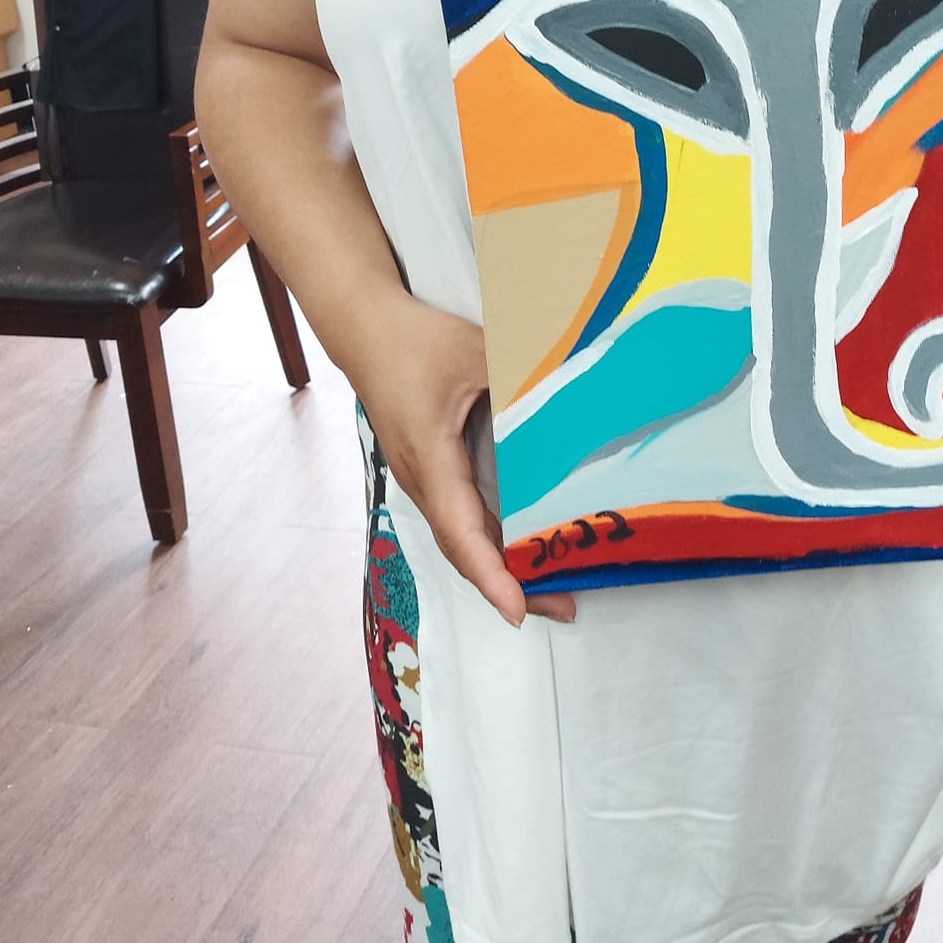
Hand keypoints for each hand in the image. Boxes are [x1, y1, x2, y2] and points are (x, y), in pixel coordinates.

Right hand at [350, 291, 575, 628]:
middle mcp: (423, 480)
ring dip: (501, 570)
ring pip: (460, 540)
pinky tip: (523, 547)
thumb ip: (523, 377)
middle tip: (565, 607)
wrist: (365, 332)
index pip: (461, 530)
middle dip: (509, 587)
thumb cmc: (416, 341)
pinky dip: (490, 544)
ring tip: (554, 590)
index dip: (492, 574)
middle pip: (464, 551)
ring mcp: (422, 481)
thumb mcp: (475, 351)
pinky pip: (459, 521)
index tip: (518, 610)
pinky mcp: (429, 474)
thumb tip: (577, 396)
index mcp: (431, 456)